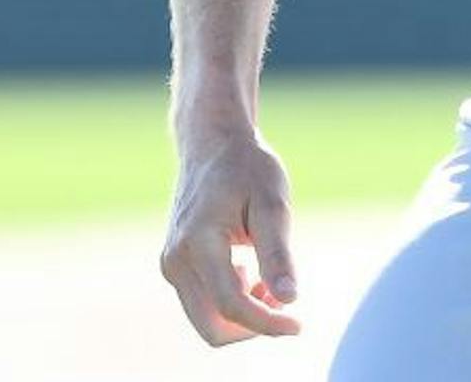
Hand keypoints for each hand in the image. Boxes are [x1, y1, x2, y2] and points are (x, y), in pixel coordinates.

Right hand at [159, 129, 301, 343]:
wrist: (213, 144)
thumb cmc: (248, 168)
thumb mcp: (271, 202)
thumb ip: (278, 252)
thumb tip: (290, 299)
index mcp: (198, 242)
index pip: (231, 304)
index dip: (267, 323)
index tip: (299, 324)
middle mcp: (176, 260)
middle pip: (212, 327)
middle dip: (253, 327)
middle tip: (286, 305)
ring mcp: (171, 265)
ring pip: (206, 320)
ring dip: (243, 316)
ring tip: (271, 281)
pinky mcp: (175, 265)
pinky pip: (202, 303)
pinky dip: (230, 304)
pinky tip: (253, 276)